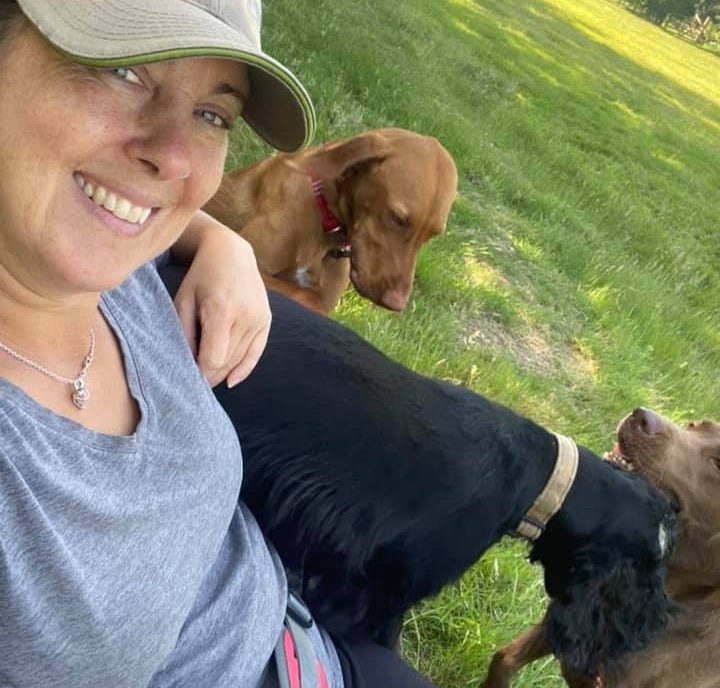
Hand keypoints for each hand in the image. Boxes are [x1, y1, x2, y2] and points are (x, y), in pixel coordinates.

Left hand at [172, 218, 270, 386]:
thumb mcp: (183, 301)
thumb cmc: (200, 277)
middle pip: (227, 361)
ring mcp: (259, 318)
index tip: (187, 374)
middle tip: (193, 381)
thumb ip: (183, 334)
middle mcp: (245, 316)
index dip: (199, 371)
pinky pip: (256, 353)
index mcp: (221, 310)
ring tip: (206, 378)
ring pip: (239, 359)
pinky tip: (230, 381)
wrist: (231, 253)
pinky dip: (243, 370)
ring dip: (223, 373)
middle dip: (209, 375)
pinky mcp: (266, 320)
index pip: (213, 358)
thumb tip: (188, 366)